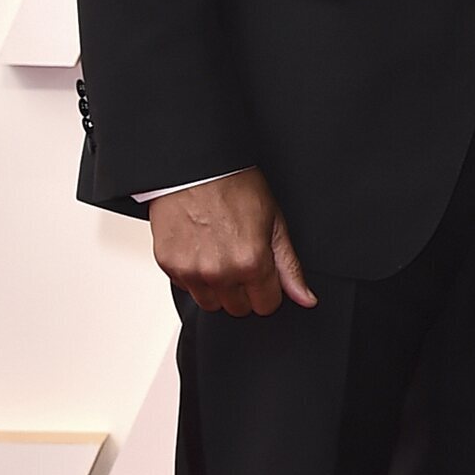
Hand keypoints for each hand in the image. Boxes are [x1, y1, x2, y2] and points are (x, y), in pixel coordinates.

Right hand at [148, 167, 315, 317]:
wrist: (194, 166)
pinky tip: (200, 249)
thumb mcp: (274, 222)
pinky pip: (186, 287)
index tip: (262, 271)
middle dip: (243, 290)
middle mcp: (220, 272)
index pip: (266, 306)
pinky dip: (193, 275)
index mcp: (251, 263)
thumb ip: (289, 267)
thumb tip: (305, 298)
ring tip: (219, 254)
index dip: (268, 289)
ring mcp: (191, 271)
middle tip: (240, 258)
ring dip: (217, 287)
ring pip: (211, 303)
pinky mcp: (168, 264)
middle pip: (239, 309)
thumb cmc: (234, 185)